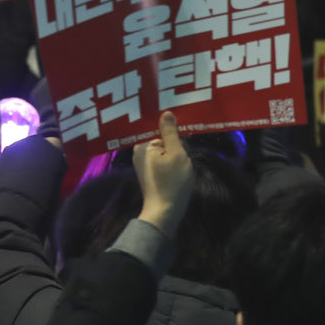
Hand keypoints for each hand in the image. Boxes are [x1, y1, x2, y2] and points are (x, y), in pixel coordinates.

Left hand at [136, 111, 194, 233]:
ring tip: (184, 154)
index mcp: (142, 144)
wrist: (164, 212)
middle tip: (186, 144)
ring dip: (173, 149)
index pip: (157, 127)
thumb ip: (171, 133)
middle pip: (159, 137)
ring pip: (162, 148)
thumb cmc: (172, 182)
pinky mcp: (148, 172)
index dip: (171, 127)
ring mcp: (142, 162)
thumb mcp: (176, 154)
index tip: (183, 126)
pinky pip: (160, 158)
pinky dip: (170, 158)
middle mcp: (138, 152)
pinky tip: (179, 164)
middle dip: (173, 139)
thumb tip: (166, 113)